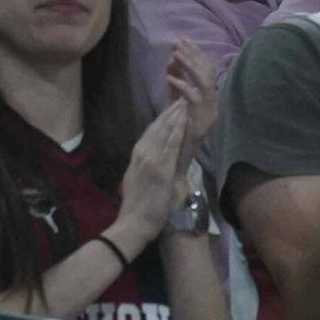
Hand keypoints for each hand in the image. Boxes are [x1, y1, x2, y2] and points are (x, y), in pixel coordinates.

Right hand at [115, 101, 191, 242]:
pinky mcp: (159, 169)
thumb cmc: (140, 205)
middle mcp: (141, 153)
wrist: (134, 222)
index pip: (151, 130)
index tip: (173, 105)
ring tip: (186, 102)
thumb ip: (151, 165)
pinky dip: (178, 132)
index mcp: (137, 155)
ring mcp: (149, 160)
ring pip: (164, 133)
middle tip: (182, 97)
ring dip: (176, 117)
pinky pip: (170, 147)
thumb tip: (160, 157)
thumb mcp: (141, 178)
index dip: (163, 117)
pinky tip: (184, 121)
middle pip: (157, 127)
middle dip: (171, 112)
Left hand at [164, 39, 217, 168]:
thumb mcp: (173, 104)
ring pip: (206, 83)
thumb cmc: (174, 134)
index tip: (183, 41)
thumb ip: (174, 84)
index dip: (196, 55)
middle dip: (194, 56)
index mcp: (209, 100)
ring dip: (191, 67)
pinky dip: (183, 86)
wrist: (173, 164)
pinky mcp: (202, 122)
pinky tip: (171, 78)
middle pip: (209, 74)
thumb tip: (171, 61)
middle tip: (179, 42)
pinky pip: (195, 99)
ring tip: (177, 54)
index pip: (207, 72)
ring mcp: (210, 114)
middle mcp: (213, 105)